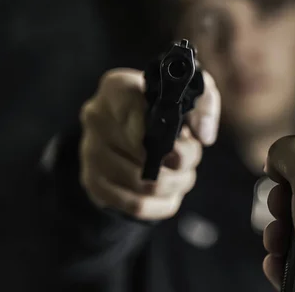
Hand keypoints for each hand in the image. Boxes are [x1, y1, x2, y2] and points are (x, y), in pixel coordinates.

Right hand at [79, 68, 220, 220]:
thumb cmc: (164, 107)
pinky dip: (161, 204)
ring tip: (183, 176)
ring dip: (175, 185)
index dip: (163, 132)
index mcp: (117, 88)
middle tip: (190, 160)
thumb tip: (204, 135)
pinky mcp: (93, 181)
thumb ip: (204, 104)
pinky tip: (170, 193)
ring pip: (143, 184)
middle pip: (144, 153)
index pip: (133, 109)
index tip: (184, 139)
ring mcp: (90, 151)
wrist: (129, 127)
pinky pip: (135, 205)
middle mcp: (96, 117)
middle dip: (181, 163)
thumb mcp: (189, 92)